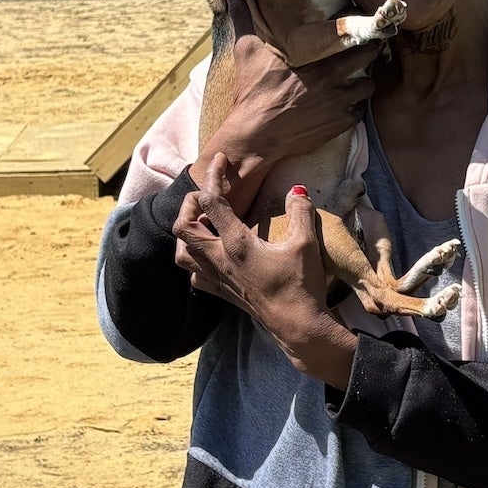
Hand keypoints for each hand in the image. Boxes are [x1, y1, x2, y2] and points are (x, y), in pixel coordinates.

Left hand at [174, 154, 356, 387]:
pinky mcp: (221, 292)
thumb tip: (297, 190)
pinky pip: (194, 273)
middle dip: (190, 205)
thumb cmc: (301, 285)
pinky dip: (195, 258)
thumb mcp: (306, 244)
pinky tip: (210, 253)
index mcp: (236, 243)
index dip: (212, 175)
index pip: (211, 201)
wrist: (298, 327)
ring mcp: (217, 278)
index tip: (221, 160)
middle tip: (208, 196)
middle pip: (183, 227)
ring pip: (182, 252)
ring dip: (187, 233)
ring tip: (205, 224)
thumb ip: (301, 212)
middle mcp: (219, 259)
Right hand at [193, 0, 379, 216]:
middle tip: (368, 47)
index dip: (356, 25)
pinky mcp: (339, 124)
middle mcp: (333, 77)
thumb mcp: (246, 51)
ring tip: (357, 78)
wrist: (256, 134)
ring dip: (364, 81)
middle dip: (371, 49)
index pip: (348, 32)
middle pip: (369, 55)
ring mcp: (339, 102)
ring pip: (369, 85)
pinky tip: (345, 104)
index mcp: (314, 55)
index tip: (357, 22)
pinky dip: (355, 107)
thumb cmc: (252, 92)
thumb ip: (244, 19)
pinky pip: (359, 112)